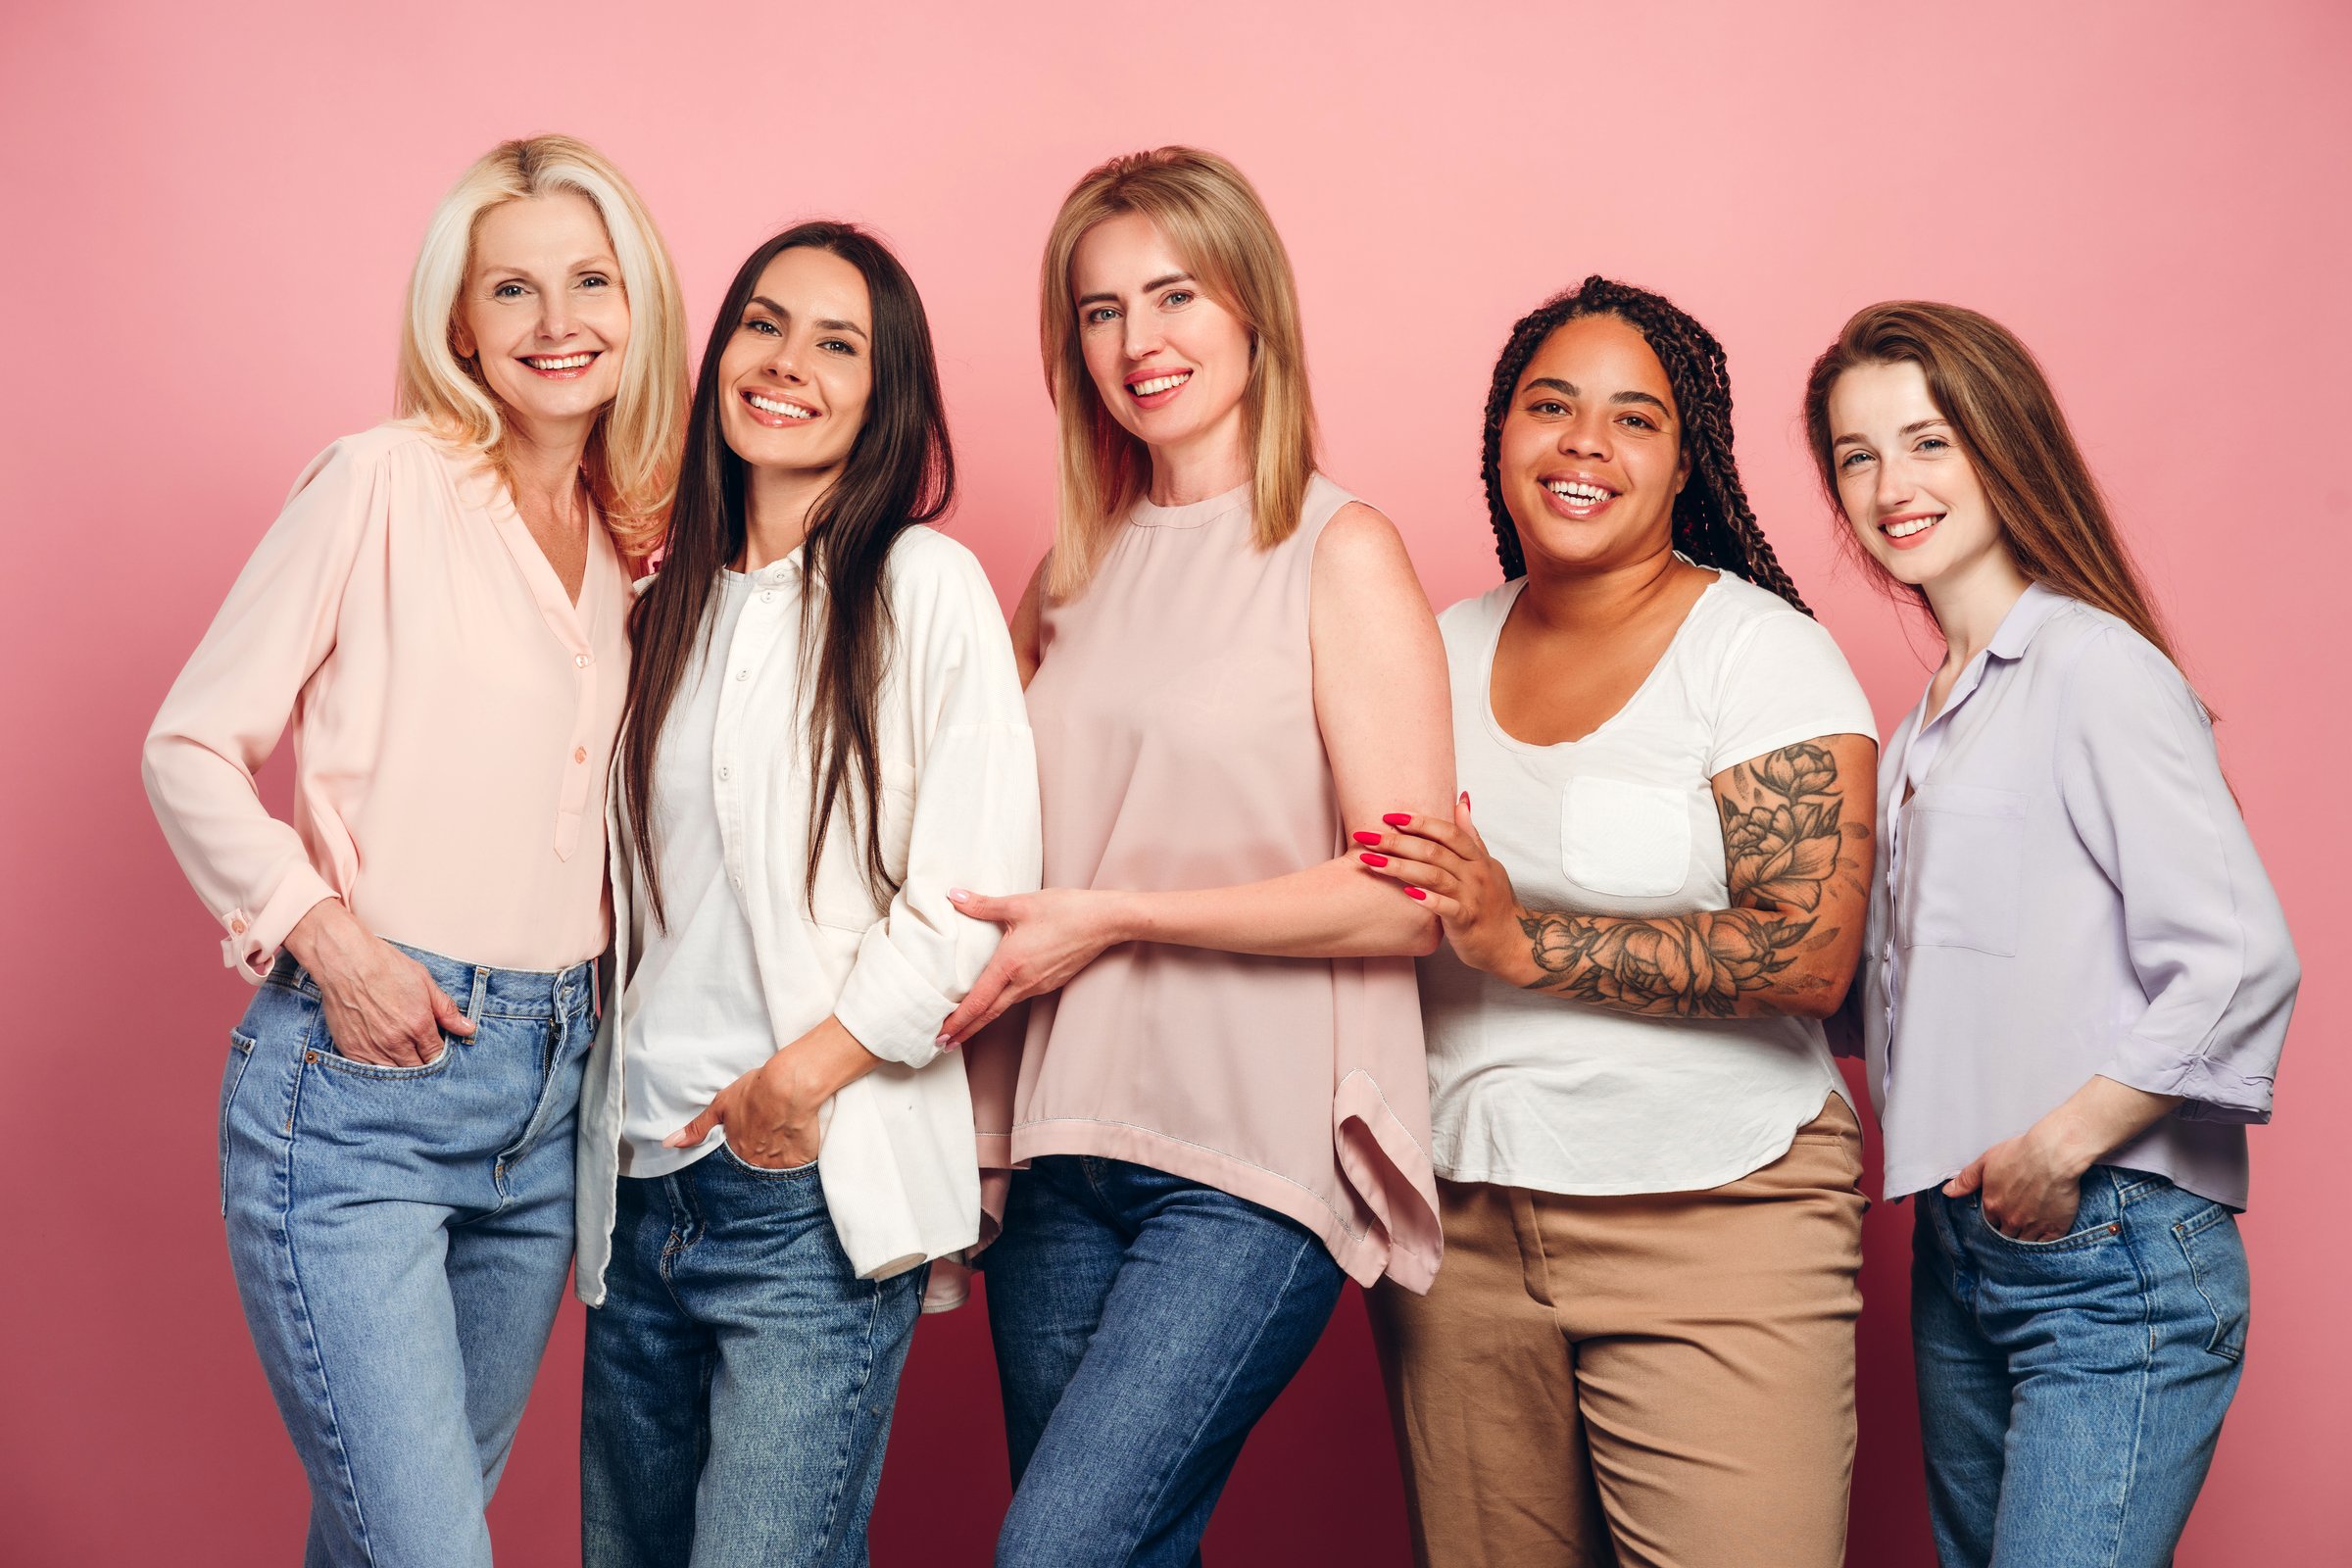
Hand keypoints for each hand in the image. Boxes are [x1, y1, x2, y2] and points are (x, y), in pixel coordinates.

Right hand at [287, 900, 473, 1066]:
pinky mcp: (352, 1050)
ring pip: (394, 1074)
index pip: (436, 1055)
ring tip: (404, 1059)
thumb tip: (467, 1028)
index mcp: (419, 1026)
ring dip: (402, 1070)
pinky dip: (379, 1069)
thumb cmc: (386, 968)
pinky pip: (370, 1071)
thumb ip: (446, 1010)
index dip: (439, 1055)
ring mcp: (372, 1048)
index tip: (437, 1050)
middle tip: (422, 1056)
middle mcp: (396, 1042)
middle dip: (423, 1064)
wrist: (347, 962)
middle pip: (417, 1069)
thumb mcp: (425, 983)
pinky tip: (383, 1059)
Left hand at [665, 1018, 879, 1168]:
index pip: (731, 1170)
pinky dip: (795, 1168)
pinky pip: (796, 1173)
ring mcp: (779, 1167)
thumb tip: (669, 1144)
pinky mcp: (801, 1163)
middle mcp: (755, 1165)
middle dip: (754, 1167)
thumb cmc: (756, 1091)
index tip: (742, 1156)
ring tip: (778, 1153)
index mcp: (736, 1152)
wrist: (791, 1085)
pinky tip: (796, 1154)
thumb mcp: (721, 1105)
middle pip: (752, 1174)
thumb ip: (697, 1128)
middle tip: (762, 1152)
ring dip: (773, 1168)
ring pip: (774, 1176)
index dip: (736, 1162)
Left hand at [934, 887, 1123, 1046]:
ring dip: (982, 1018)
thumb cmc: (1065, 910)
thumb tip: (953, 895)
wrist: (1104, 921)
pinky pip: (1020, 996)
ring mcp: (1039, 985)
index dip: (957, 1021)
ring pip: (1004, 1006)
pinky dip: (1002, 1003)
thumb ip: (983, 905)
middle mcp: (1024, 981)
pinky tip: (997, 998)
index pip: (978, 1001)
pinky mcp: (1051, 982)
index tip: (940, 1036)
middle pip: (988, 1014)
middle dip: (964, 1031)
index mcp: (1010, 964)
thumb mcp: (1020, 904)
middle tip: (943, 1044)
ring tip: (964, 1025)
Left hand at [1353, 794, 1528, 979]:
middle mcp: (1475, 874)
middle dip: (1397, 842)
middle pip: (1433, 851)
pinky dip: (1427, 899)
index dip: (1419, 822)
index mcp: (1477, 859)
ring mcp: (1471, 897)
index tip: (1390, 816)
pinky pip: (1446, 908)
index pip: (1448, 832)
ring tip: (1371, 861)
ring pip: (1434, 875)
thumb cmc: (1495, 903)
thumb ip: (1471, 834)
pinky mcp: (1466, 921)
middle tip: (1366, 837)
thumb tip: (1461, 799)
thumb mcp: (1487, 864)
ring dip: (1400, 866)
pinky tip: (1405, 893)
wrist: (1514, 943)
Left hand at [1945, 1120, 2092, 1241]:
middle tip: (2014, 1223)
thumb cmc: (2020, 1153)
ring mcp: (2034, 1225)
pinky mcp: (2055, 1227)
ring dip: (2023, 1239)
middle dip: (2007, 1230)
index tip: (2000, 1215)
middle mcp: (2011, 1219)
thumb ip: (1967, 1180)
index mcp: (1993, 1205)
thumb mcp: (1986, 1161)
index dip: (1995, 1219)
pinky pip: (2045, 1244)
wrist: (2053, 1155)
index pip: (1989, 1222)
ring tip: (2027, 1231)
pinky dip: (2043, 1243)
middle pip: (2005, 1235)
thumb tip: (1948, 1192)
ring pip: (2024, 1242)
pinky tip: (2043, 1237)